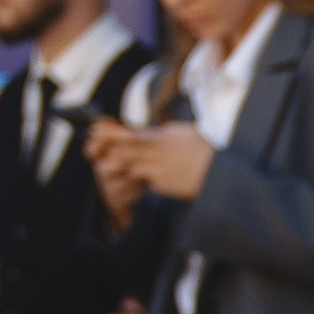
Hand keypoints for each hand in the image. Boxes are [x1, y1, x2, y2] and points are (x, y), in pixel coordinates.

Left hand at [87, 119, 215, 213]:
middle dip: (107, 146)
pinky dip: (135, 179)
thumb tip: (154, 132)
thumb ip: (165, 134)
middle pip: (126, 148)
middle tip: (90, 145)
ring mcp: (160, 168)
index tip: (96, 128)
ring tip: (102, 162)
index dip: (112, 132)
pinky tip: (126, 180)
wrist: (222, 172)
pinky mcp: (164, 185)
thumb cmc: (207, 151)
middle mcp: (160, 150)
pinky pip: (144, 181)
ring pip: (130, 164)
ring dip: (116, 163)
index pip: (133, 132)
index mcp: (165, 135)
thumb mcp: (185, 133)